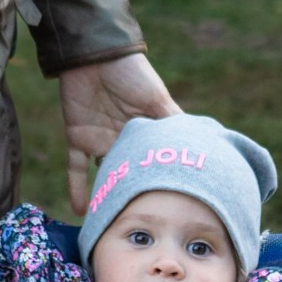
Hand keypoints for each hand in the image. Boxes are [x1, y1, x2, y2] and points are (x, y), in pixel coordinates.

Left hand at [59, 51, 178, 215]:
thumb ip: (173, 123)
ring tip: (115, 227)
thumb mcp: (157, 100)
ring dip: (107, 197)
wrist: (93, 54)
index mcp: (146, 131)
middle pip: (130, 173)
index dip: (164, 181)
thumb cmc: (131, 73)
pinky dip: (76, 188)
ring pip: (105, 176)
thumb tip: (205, 146)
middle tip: (145, 224)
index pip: (155, 161)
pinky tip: (81, 212)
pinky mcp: (78, 137)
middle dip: (135, 197)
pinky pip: (77, 168)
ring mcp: (101, 140)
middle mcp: (124, 140)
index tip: (177, 205)